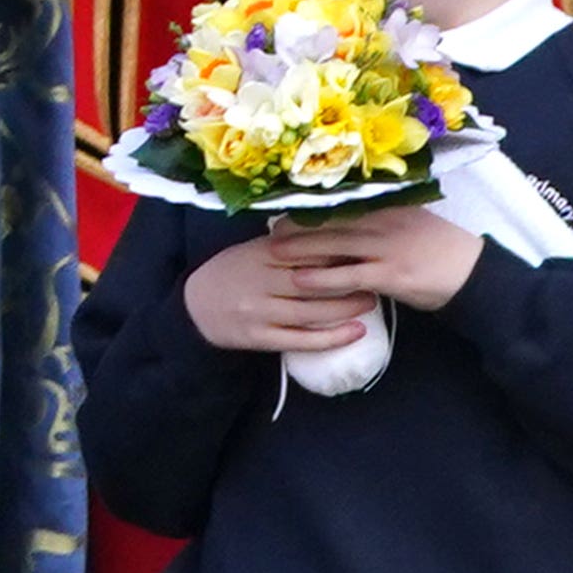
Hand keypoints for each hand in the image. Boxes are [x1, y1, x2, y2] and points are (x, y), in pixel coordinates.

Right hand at [180, 231, 375, 352]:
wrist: (195, 307)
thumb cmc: (233, 273)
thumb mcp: (252, 250)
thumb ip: (286, 244)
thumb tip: (334, 233)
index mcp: (259, 254)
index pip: (304, 250)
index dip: (336, 251)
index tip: (364, 249)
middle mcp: (258, 281)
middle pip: (311, 282)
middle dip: (347, 281)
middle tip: (377, 278)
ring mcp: (259, 311)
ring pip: (310, 312)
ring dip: (346, 308)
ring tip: (372, 302)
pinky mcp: (259, 338)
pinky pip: (301, 340)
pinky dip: (331, 338)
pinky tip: (356, 333)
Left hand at [266, 205, 484, 311]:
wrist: (475, 275)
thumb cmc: (440, 249)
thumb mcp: (410, 221)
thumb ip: (381, 216)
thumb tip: (348, 213)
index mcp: (387, 206)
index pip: (340, 202)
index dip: (309, 205)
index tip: (281, 204)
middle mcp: (383, 222)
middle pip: (329, 220)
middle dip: (295, 225)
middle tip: (265, 228)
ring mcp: (386, 248)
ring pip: (332, 246)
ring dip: (299, 249)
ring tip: (271, 251)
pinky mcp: (390, 275)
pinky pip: (348, 276)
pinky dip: (322, 278)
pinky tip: (301, 280)